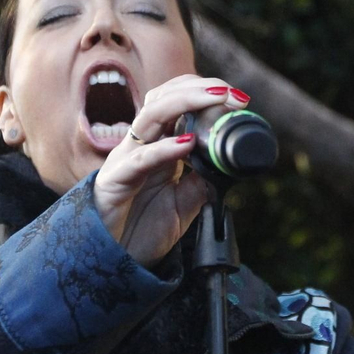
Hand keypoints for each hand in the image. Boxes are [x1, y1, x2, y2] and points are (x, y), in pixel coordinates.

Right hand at [92, 75, 246, 265]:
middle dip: (200, 88)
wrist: (114, 265)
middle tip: (234, 94)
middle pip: (164, 97)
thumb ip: (201, 183)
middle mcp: (140, 145)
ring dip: (186, 102)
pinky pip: (139, 159)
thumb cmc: (141, 232)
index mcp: (156, 146)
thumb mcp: (184, 204)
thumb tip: (227, 166)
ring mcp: (125, 159)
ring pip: (150, 115)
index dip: (206, 94)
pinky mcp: (114, 181)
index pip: (178, 103)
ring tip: (216, 99)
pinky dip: (164, 148)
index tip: (240, 99)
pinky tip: (186, 144)